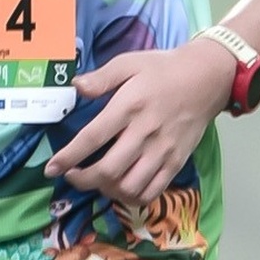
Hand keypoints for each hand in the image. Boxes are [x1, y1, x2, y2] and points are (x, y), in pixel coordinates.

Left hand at [49, 37, 232, 206]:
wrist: (207, 78)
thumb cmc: (164, 69)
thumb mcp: (130, 62)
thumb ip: (101, 77)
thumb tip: (75, 86)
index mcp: (129, 106)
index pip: (93, 138)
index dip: (68, 157)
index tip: (52, 168)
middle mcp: (145, 132)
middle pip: (109, 170)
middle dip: (83, 180)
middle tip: (73, 176)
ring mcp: (163, 150)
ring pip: (129, 186)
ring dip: (107, 191)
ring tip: (98, 182)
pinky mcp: (177, 162)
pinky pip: (152, 191)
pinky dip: (133, 197)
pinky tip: (122, 189)